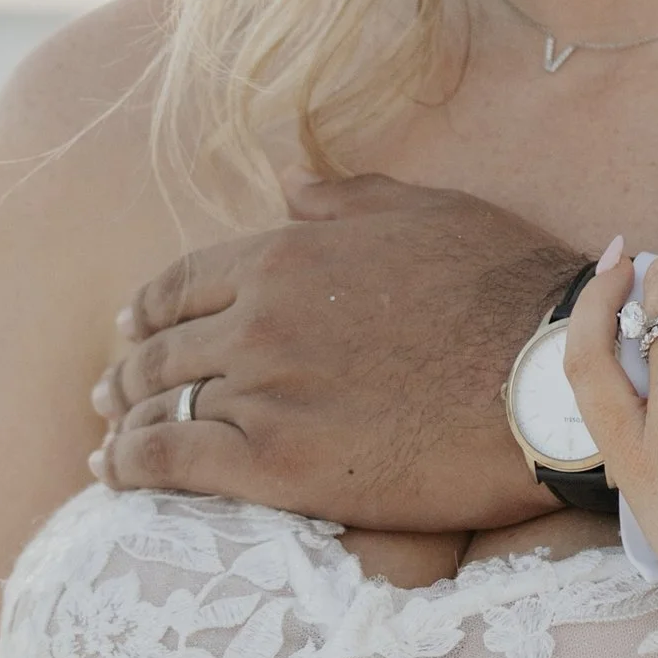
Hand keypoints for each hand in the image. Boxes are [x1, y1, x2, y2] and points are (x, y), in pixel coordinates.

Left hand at [94, 174, 582, 531]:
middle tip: (110, 393)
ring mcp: (261, 390)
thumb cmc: (506, 294)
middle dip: (127, 370)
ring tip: (110, 442)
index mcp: (285, 255)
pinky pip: (168, 460)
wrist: (547, 382)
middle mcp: (257, 318)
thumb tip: (286, 182)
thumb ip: (345, 200)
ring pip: (156, 404)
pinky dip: (129, 466)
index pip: (181, 283)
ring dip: (123, 422)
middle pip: (160, 348)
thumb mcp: (428, 214)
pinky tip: (114, 476)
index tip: (131, 328)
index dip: (146, 309)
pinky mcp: (272, 463)